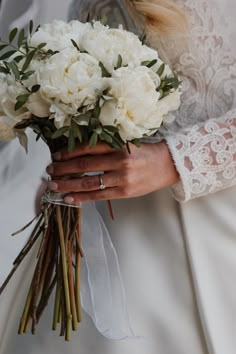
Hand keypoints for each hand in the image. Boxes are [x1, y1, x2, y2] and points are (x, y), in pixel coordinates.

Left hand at [46, 142, 178, 204]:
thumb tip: (79, 154)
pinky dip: (82, 198)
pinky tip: (69, 198)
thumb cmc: (145, 153)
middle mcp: (119, 161)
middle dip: (63, 169)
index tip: (56, 156)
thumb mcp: (126, 144)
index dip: (68, 153)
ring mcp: (122, 178)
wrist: (168, 165)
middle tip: (49, 171)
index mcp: (118, 145)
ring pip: (89, 183)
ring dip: (68, 185)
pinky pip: (99, 196)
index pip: (87, 149)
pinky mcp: (125, 192)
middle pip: (84, 166)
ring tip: (54, 186)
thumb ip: (106, 147)